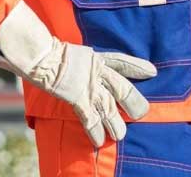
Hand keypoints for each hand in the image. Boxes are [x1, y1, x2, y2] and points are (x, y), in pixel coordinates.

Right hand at [0, 1, 156, 146]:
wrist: (38, 53)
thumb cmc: (46, 49)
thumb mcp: (68, 51)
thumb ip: (76, 61)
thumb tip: (70, 64)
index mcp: (95, 57)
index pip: (121, 62)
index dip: (137, 66)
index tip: (152, 71)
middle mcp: (96, 71)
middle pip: (122, 88)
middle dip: (133, 101)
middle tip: (143, 112)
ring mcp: (88, 84)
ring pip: (109, 107)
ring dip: (115, 123)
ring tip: (121, 135)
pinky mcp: (77, 97)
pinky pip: (90, 117)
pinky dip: (95, 130)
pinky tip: (100, 140)